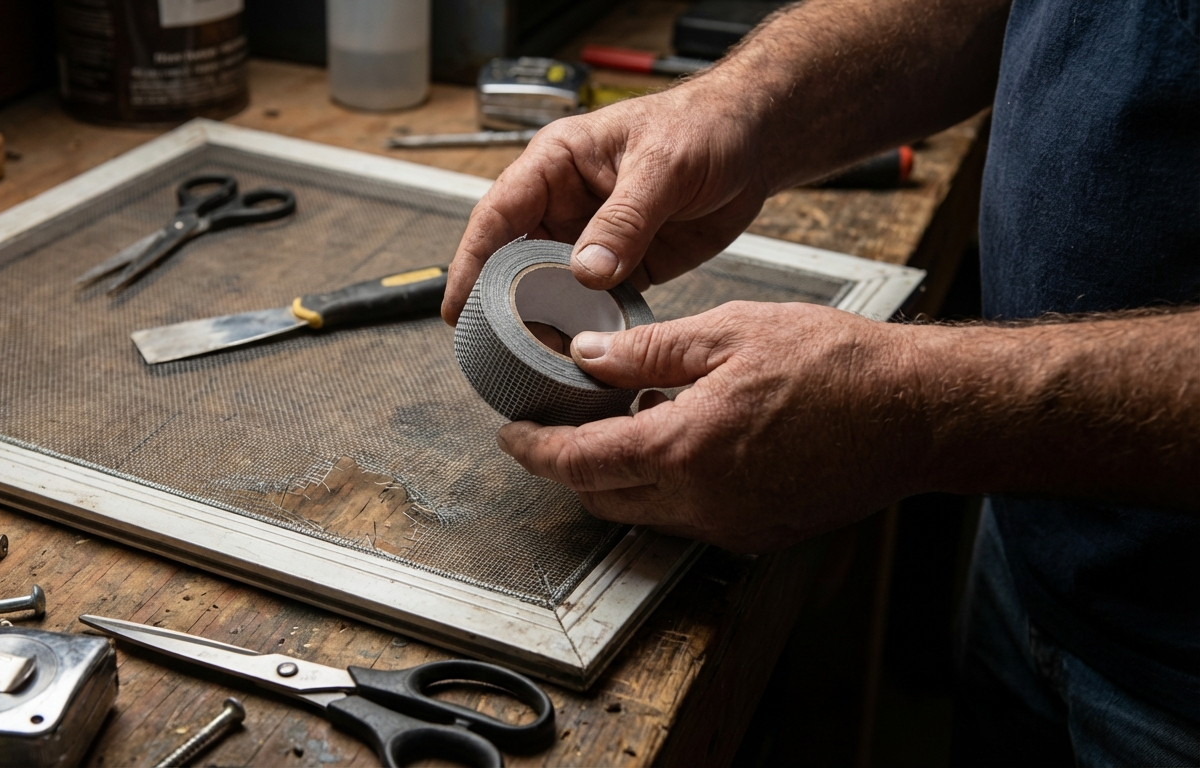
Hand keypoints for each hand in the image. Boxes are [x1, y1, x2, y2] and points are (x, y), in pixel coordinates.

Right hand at [441, 77, 771, 324]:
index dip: (471, 262)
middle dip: (503, 304)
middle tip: (492, 350)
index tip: (455, 306)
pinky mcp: (625, 266)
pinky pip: (596, 303)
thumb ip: (625, 218)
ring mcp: (593, 238)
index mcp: (557, 165)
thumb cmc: (703, 127)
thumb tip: (587, 270)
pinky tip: (583, 355)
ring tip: (534, 362)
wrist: (754, 141)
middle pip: (516, 261)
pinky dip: (589, 328)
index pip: (498, 216)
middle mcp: (566, 203)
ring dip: (546, 322)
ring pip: (553, 288)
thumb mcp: (662, 166)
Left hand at [496, 302, 929, 552]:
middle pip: (603, 497)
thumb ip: (649, 350)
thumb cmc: (838, 366)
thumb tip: (589, 356)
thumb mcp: (732, 333)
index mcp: (687, 449)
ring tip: (625, 422)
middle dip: (569, 465)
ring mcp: (733, 526)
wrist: (918, 414)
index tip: (513, 434)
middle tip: (559, 424)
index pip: (580, 464)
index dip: (535, 450)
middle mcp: (704, 502)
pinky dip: (667, 486)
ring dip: (619, 475)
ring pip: (645, 511)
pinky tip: (683, 442)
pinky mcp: (759, 534)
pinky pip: (689, 517)